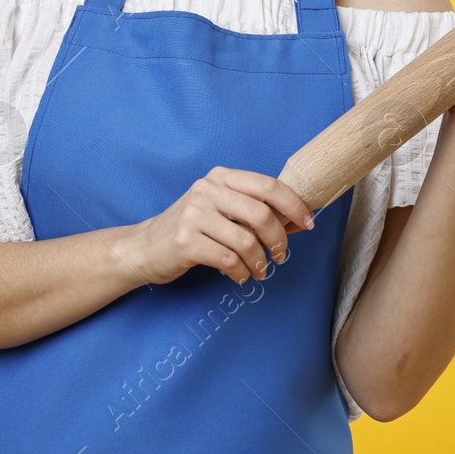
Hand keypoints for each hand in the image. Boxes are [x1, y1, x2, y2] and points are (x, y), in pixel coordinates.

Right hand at [130, 166, 315, 286]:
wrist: (145, 248)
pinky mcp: (184, 240)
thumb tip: (302, 221)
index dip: (294, 205)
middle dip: (279, 240)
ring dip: (260, 262)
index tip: (309, 222)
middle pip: (261, 214)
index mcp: (221, 177)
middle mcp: (206, 190)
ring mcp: (193, 214)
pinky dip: (240, 273)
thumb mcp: (224, 213)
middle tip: (281, 257)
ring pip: (246, 241)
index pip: (268, 186)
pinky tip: (239, 276)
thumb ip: (259, 214)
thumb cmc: (193, 230)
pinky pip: (228, 260)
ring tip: (259, 271)